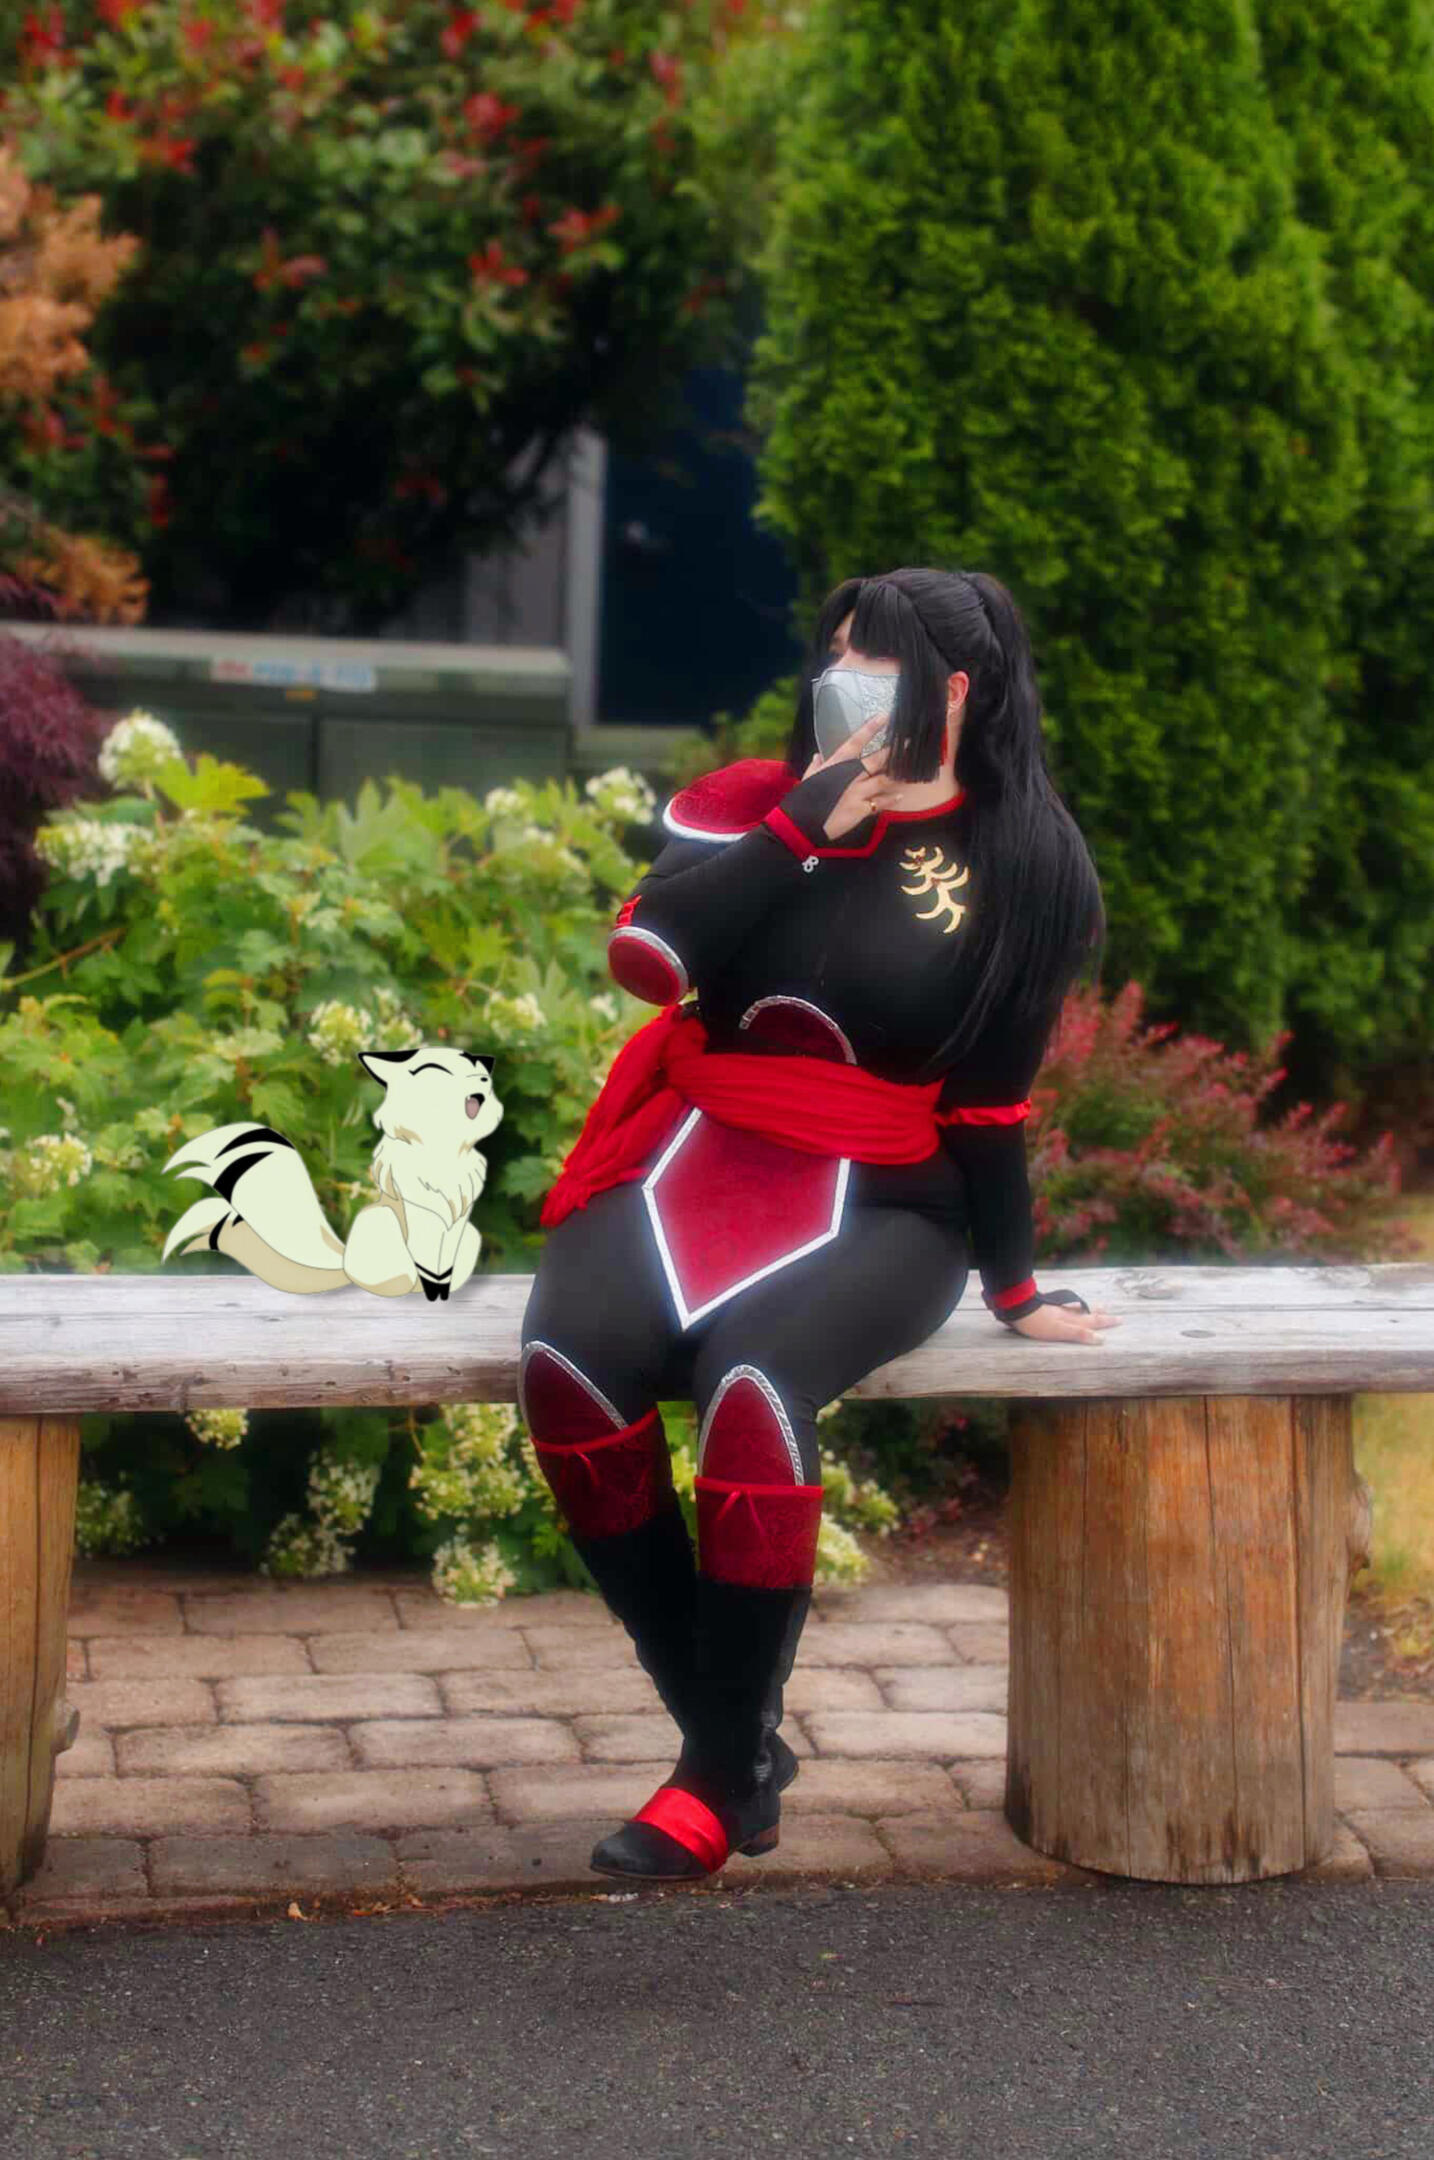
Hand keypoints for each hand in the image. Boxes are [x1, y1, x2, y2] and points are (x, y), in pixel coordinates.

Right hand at [801, 713, 905, 841]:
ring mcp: (857, 792)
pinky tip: (900, 795)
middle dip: (895, 751)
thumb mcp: (807, 779)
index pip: (856, 741)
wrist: (800, 824)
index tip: (885, 716)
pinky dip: (890, 799)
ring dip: (897, 775)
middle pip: (877, 759)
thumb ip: (816, 766)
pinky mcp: (860, 809)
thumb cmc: (802, 800)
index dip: (871, 728)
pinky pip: (880, 802)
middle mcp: (849, 775)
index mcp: (836, 764)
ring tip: (910, 770)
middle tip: (910, 743)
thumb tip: (817, 756)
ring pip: (883, 780)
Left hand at [1006, 1304, 1122, 1343]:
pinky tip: (1071, 1303)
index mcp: (1071, 1321)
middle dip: (1100, 1313)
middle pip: (1087, 1313)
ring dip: (1089, 1307)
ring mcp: (1056, 1309)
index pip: (1092, 1322)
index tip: (1120, 1319)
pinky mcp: (1047, 1307)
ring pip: (1077, 1308)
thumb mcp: (1059, 1331)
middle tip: (1112, 1309)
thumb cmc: (1037, 1323)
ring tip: (1098, 1305)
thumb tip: (1101, 1340)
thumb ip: (1079, 1334)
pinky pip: (1065, 1306)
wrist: (1017, 1307)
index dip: (1105, 1322)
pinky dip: (1073, 1304)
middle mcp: (1066, 1313)